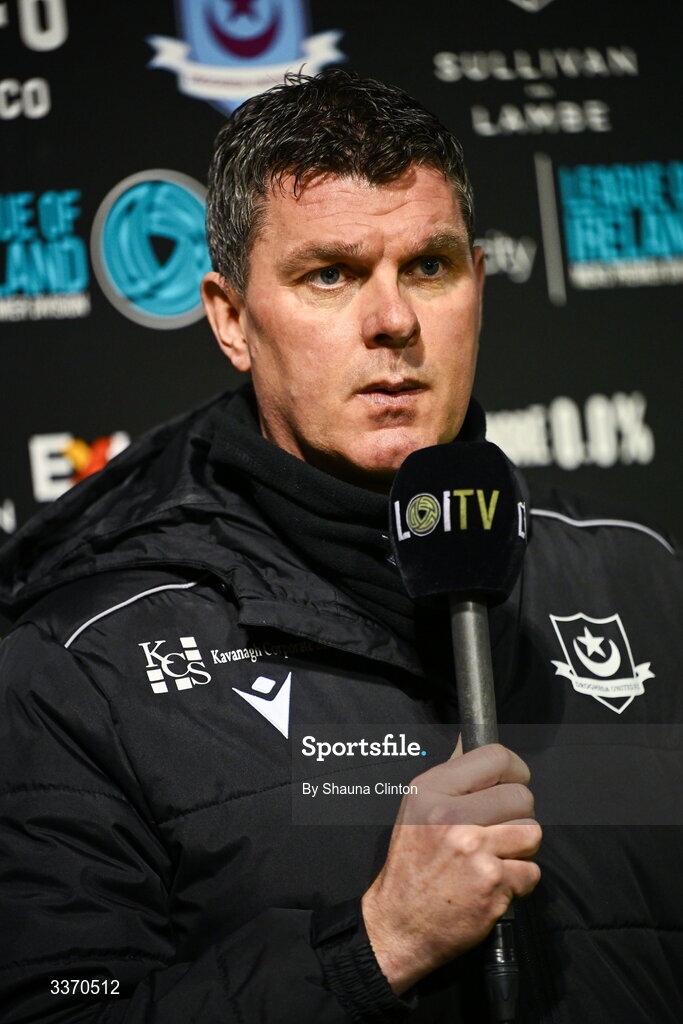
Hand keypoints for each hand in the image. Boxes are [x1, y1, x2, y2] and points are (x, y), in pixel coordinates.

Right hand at [361, 743, 540, 993]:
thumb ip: (451, 774)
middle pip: (522, 796)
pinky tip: (494, 883)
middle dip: (517, 816)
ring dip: (521, 848)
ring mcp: (474, 850)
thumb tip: (471, 737)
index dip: (514, 770)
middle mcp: (452, 815)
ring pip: (532, 832)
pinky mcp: (493, 884)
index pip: (496, 757)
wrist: (400, 923)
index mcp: (432, 790)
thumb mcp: (417, 806)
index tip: (512, 782)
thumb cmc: (412, 863)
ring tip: (496, 857)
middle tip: (498, 832)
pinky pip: (532, 871)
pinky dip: (519, 881)